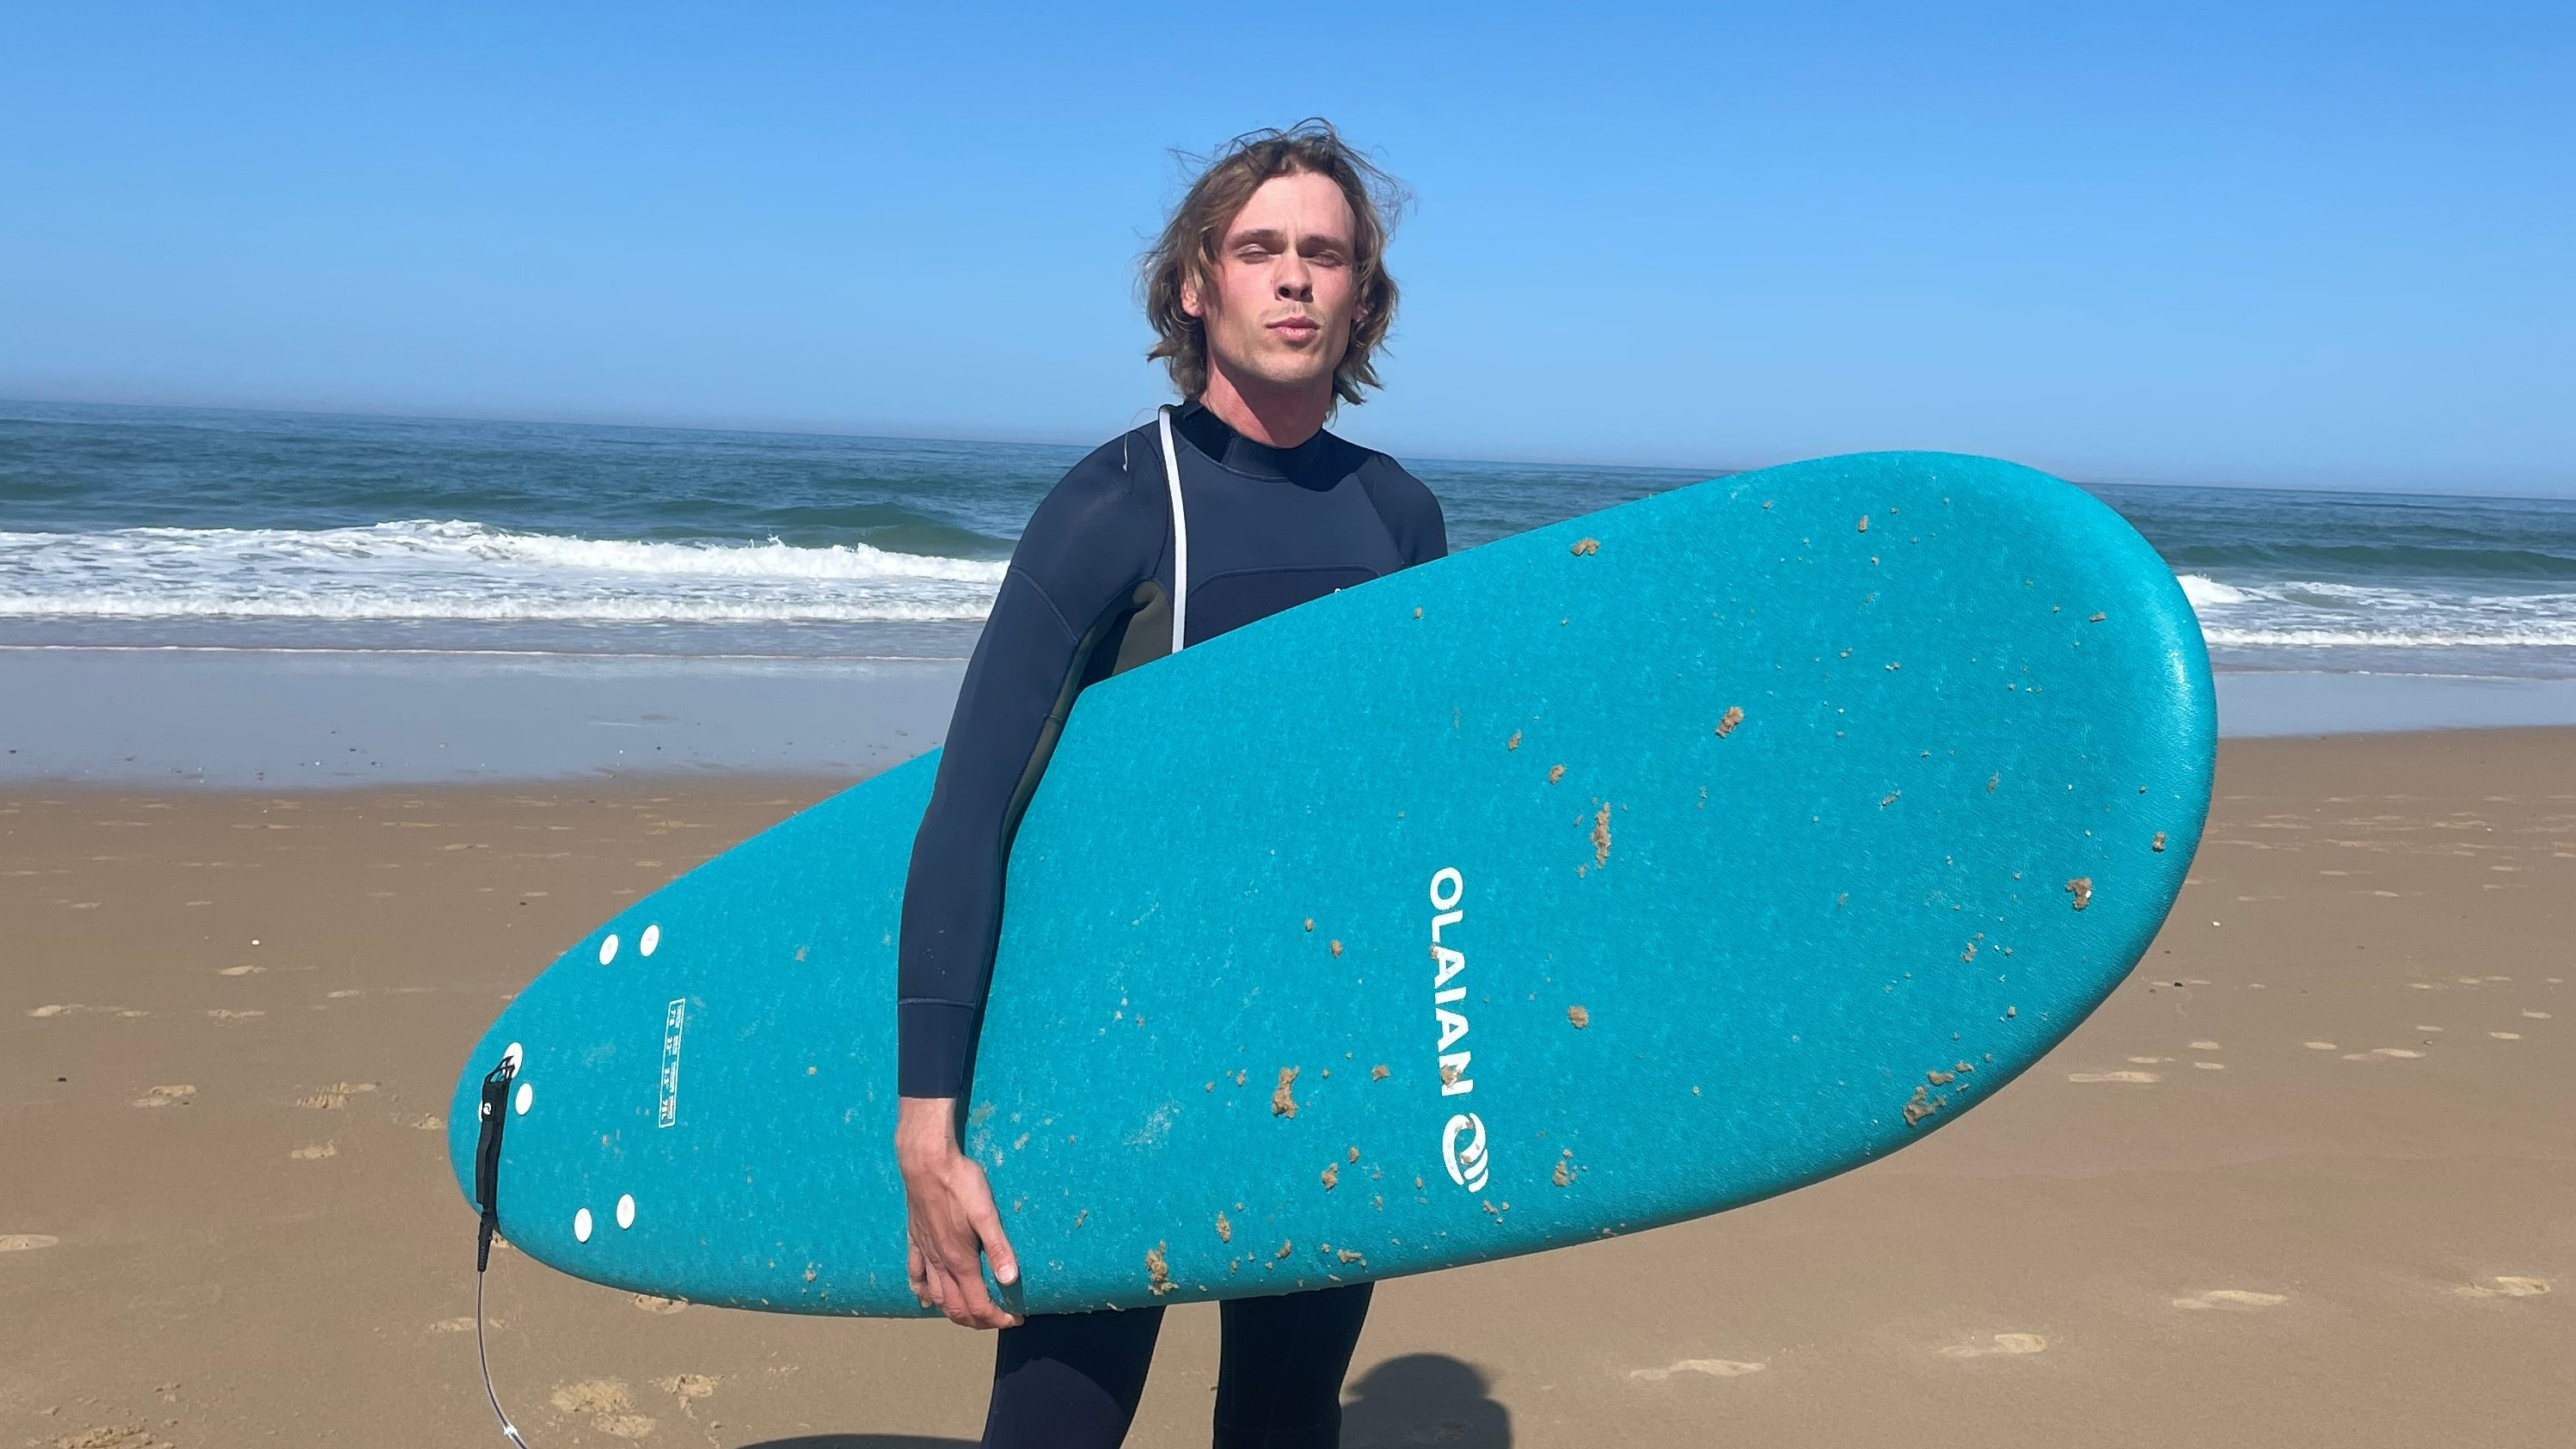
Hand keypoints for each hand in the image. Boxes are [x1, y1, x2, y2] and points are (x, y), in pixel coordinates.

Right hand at [897, 1096, 1022, 1328]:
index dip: (998, 1318)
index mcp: (960, 1261)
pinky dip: (921, 1293)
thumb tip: (1011, 1280)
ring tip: (971, 1314)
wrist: (925, 1162)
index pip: (978, 1305)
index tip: (1016, 1318)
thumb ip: (999, 1247)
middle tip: (998, 1319)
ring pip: (935, 1297)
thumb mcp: (986, 1213)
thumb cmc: (960, 1183)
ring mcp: (925, 1253)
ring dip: (953, 1311)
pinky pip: (915, 1275)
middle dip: (978, 1321)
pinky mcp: (915, 1240)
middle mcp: (940, 1263)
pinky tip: (925, 1299)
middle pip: (956, 1308)